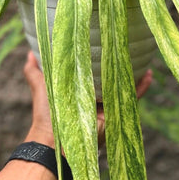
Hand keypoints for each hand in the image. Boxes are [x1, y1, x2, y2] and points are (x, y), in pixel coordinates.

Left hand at [23, 51, 152, 146]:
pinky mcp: (115, 111)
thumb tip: (30, 52)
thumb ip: (33, 71)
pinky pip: (132, 97)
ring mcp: (106, 102)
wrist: (55, 139)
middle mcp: (94, 94)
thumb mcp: (40, 86)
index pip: (91, 68)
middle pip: (109, 75)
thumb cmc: (46, 113)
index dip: (97, 56)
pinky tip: (149, 74)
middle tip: (126, 43)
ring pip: (123, 83)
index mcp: (79, 87)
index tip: (103, 40)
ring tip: (142, 56)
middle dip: (117, 61)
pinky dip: (141, 87)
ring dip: (133, 71)